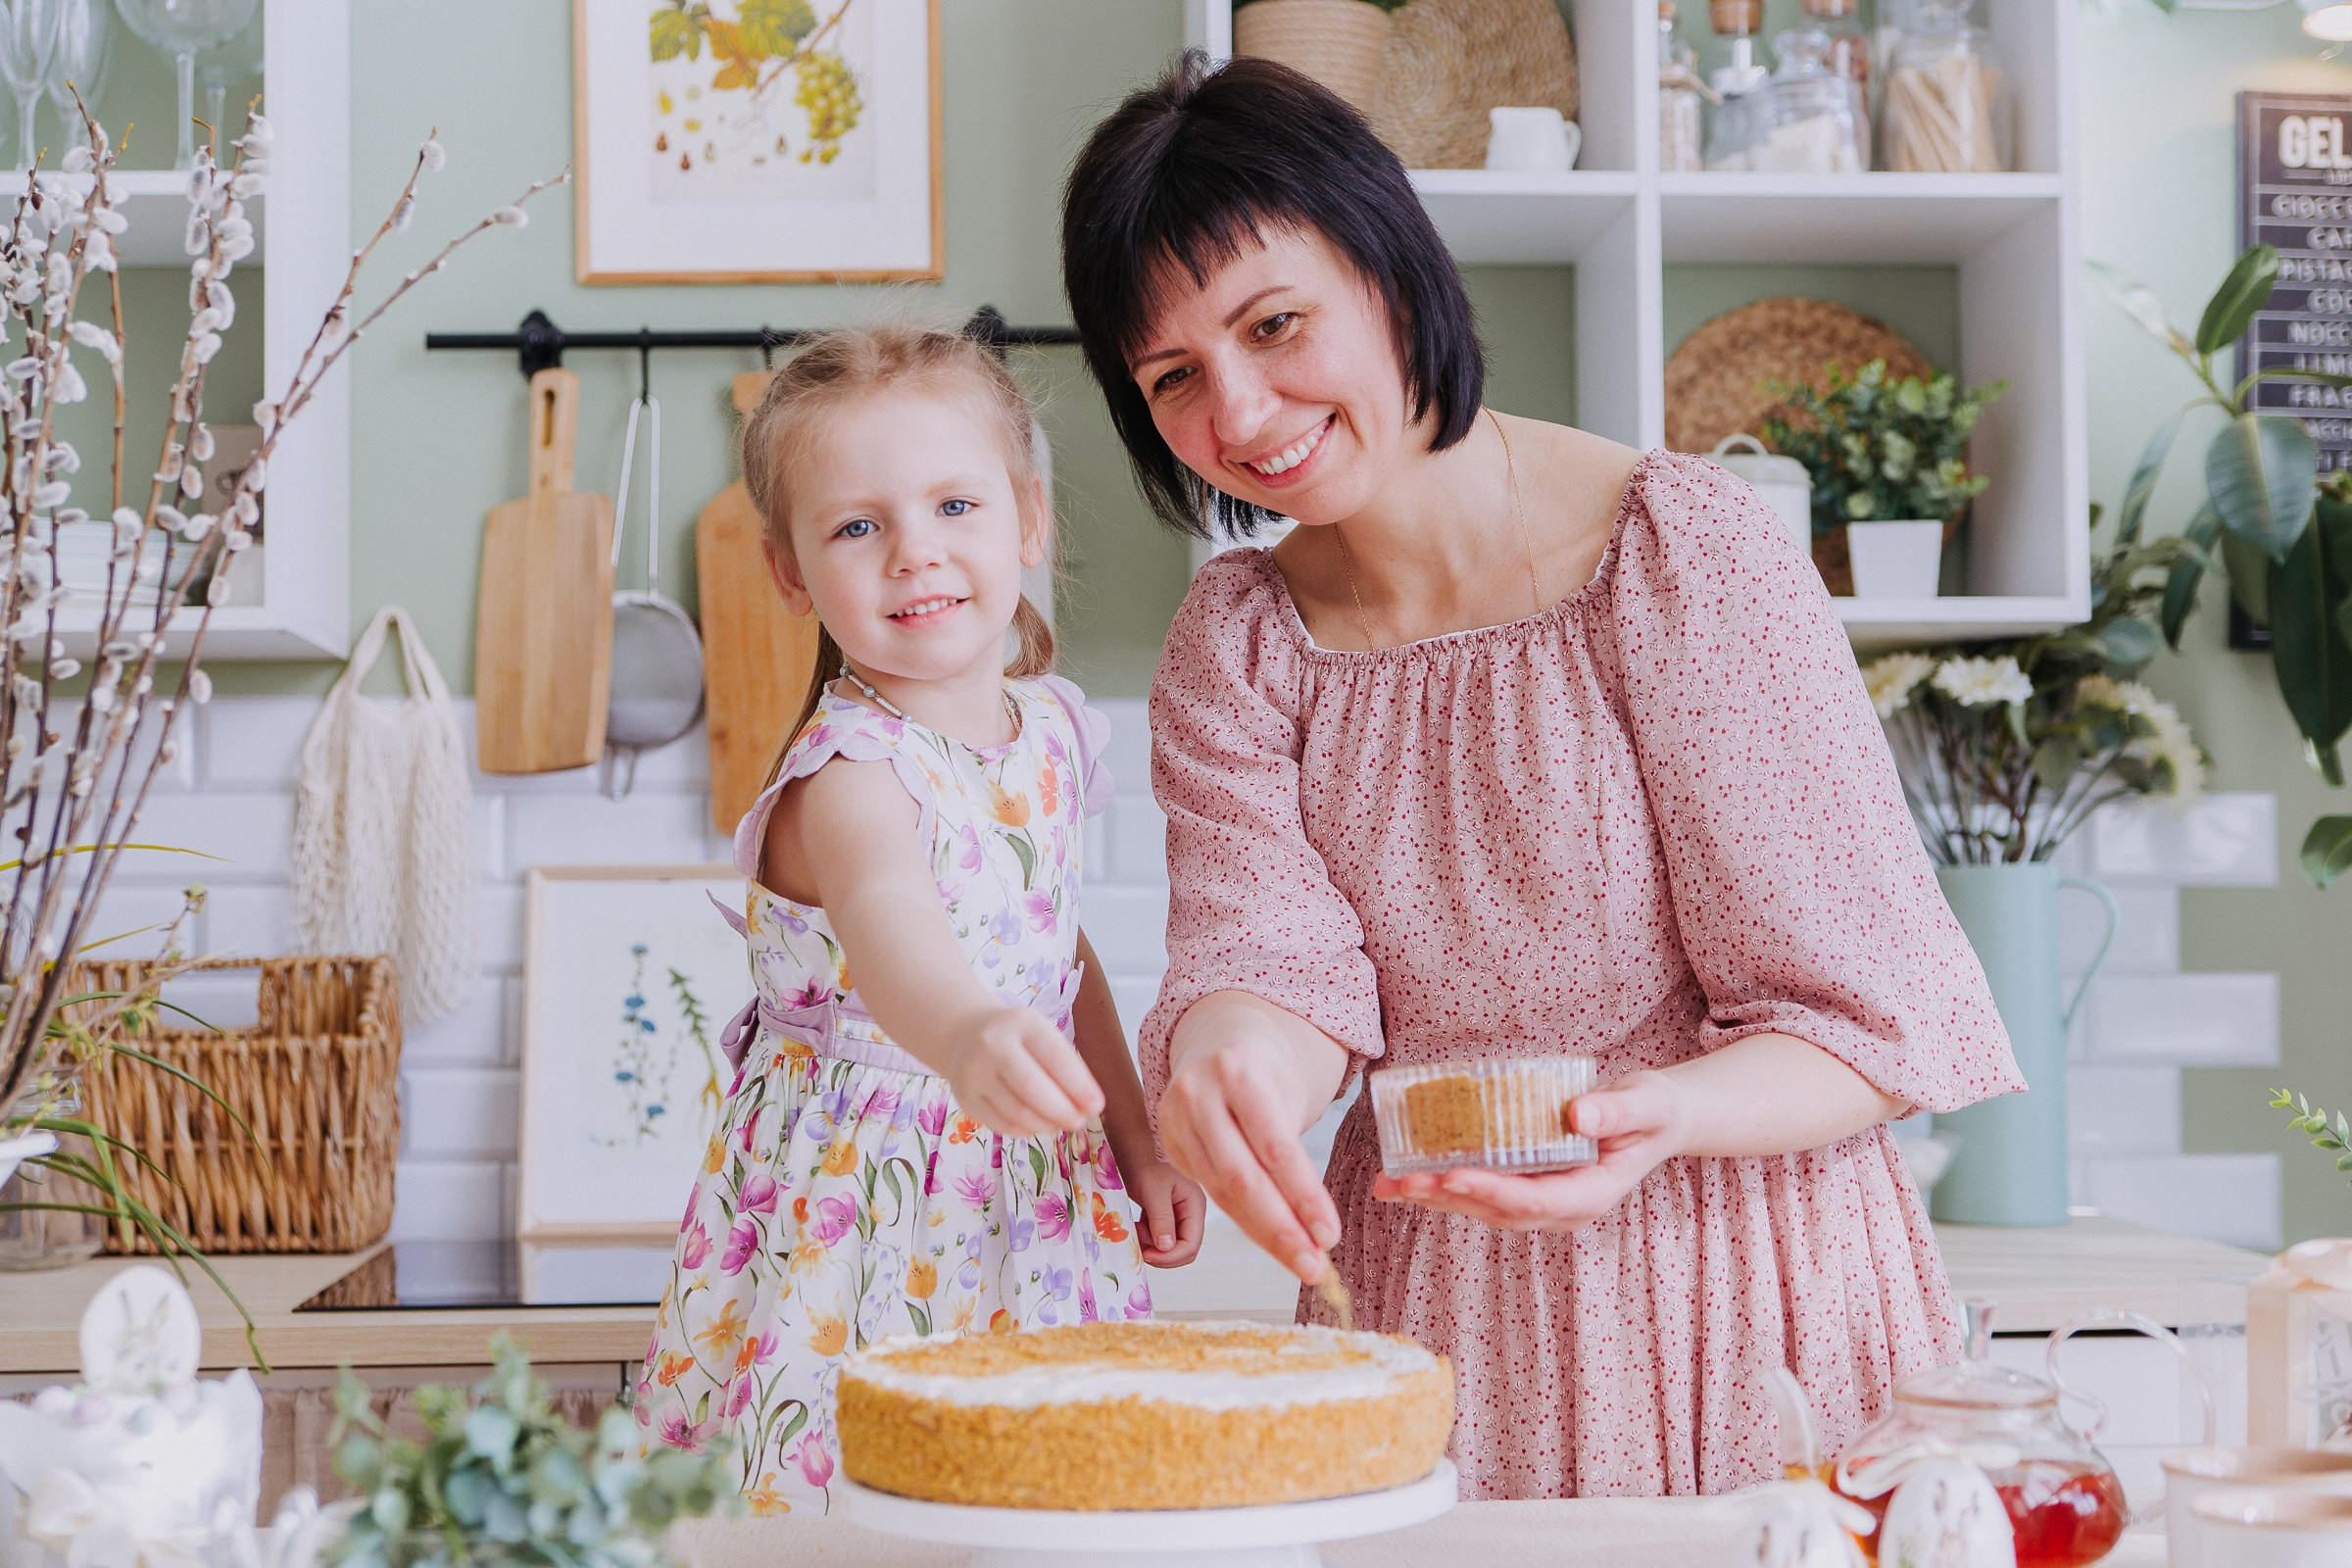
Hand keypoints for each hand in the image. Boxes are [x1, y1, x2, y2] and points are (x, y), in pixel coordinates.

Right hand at [938, 1006, 1104, 1137]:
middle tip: (1079, 1121)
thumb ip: (1066, 1066)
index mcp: (1022, 1023)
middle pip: (1031, 1088)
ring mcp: (975, 1073)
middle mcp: (993, 1045)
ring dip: (1047, 1124)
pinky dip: (1028, 1130)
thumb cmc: (1018, 1039)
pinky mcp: (967, 1099)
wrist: (965, 1035)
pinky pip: (1003, 1125)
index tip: (1097, 1105)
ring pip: (1017, 1112)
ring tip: (1061, 1124)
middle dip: (1062, 1111)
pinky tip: (1039, 1124)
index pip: (1055, 1057)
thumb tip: (1088, 1106)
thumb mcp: (1042, 1036)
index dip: (1079, 1086)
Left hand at [1123, 1159, 1206, 1266]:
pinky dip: (1146, 1236)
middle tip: (1139, 1245)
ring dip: (1151, 1245)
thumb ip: (1162, 1220)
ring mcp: (1177, 1212)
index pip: (1191, 1244)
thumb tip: (1167, 1248)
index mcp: (1195, 1205)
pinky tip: (1135, 1224)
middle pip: (1183, 1248)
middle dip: (1161, 1253)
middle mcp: (1190, 1211)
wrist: (1129, 1140)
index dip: (1170, 1256)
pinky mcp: (1163, 1212)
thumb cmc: (1143, 1159)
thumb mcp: (1153, 1190)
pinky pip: (1158, 1235)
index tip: (1146, 1254)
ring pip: (1169, 1245)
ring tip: (1135, 1229)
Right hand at [1158, 1035, 1338, 1282]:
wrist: (1216, 1045)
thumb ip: (1293, 1152)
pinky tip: (1271, 1240)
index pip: (1275, 1147)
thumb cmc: (1263, 1073)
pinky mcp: (1167, 1141)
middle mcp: (1199, 1093)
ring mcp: (1175, 1118)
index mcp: (1238, 1071)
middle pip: (1243, 1177)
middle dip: (1281, 1229)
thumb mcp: (1286, 1091)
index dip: (1303, 1197)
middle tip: (1314, 1265)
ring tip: (1299, 1261)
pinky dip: (1244, 1220)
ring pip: (1222, 1191)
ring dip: (1264, 1234)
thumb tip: (1316, 1229)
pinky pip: (1211, 1191)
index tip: (1329, 1236)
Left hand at [1372, 1070, 1689, 1231]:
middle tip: (1401, 1182)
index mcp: (1592, 1195)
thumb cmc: (1652, 1110)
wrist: (1655, 1119)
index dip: (1492, 1190)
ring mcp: (1544, 1201)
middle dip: (1448, 1196)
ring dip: (1436, 1196)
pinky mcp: (1528, 1185)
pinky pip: (1482, 1190)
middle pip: (1498, 1210)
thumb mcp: (1645, 1104)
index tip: (1454, 1174)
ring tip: (1389, 1184)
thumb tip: (1577, 1116)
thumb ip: (1616, 1112)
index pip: (1535, 1199)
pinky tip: (1408, 1174)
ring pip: (1483, 1206)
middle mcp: (1563, 1207)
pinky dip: (1445, 1183)